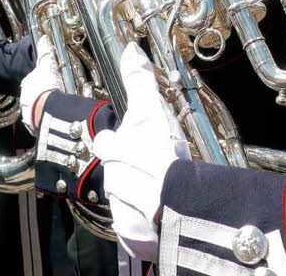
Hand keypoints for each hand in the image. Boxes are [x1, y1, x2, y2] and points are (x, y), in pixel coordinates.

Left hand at [19, 35, 63, 134]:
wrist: (46, 108)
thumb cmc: (46, 85)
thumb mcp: (47, 64)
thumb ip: (45, 51)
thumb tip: (43, 38)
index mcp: (28, 83)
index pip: (32, 80)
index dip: (40, 80)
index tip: (47, 81)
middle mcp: (25, 98)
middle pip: (33, 95)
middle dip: (40, 95)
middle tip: (51, 94)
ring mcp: (28, 112)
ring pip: (34, 108)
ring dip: (42, 108)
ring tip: (52, 108)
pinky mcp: (33, 124)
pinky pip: (38, 121)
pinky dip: (44, 119)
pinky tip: (51, 118)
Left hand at [92, 44, 189, 261]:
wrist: (179, 205)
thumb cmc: (164, 154)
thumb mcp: (152, 110)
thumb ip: (139, 81)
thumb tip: (129, 49)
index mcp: (114, 150)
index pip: (106, 144)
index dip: (116, 143)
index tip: (129, 143)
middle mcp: (114, 182)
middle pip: (115, 175)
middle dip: (130, 174)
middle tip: (151, 169)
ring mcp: (123, 211)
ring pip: (124, 201)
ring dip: (138, 198)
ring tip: (160, 190)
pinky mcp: (134, 236)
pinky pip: (135, 228)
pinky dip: (146, 223)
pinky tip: (160, 212)